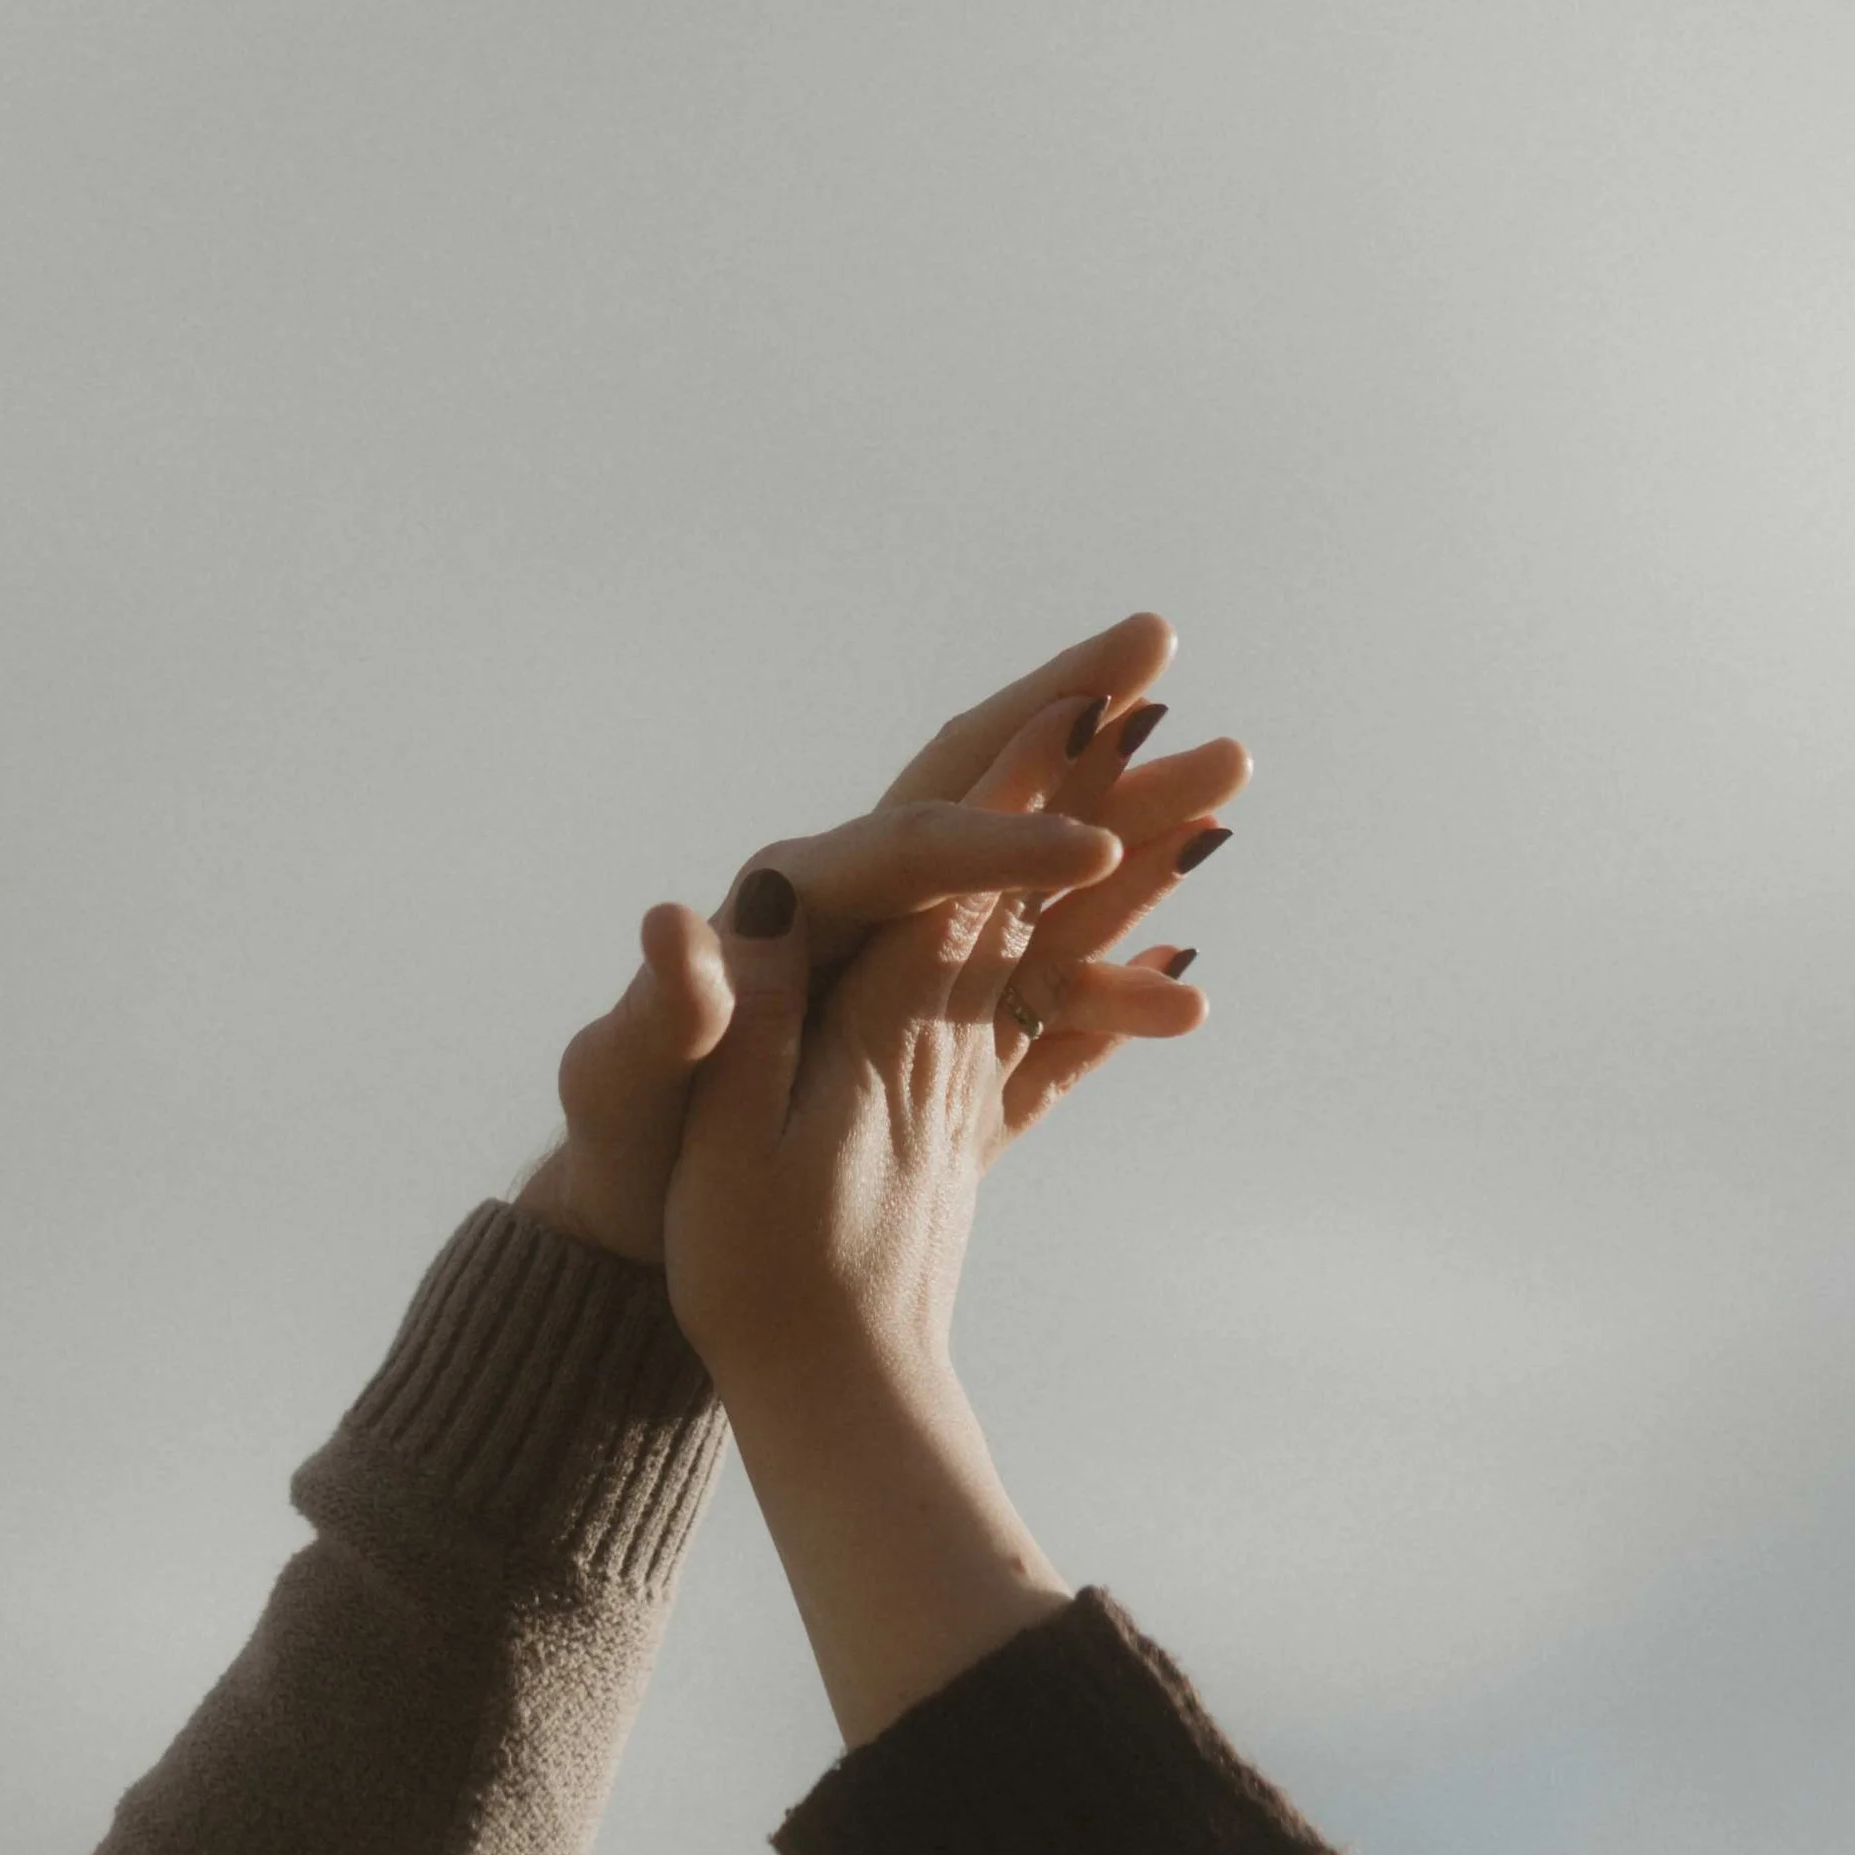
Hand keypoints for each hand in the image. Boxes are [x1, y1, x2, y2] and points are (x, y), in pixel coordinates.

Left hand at [514, 612, 1244, 1265]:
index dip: (998, 841)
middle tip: (1157, 636)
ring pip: (1038, 881)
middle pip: (981, 790)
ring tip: (1228, 775)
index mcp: (798, 897)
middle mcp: (865, 905)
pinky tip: (1187, 983)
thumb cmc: (626, 1138)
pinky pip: (1044, 989)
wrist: (642, 1218)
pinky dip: (1116, 980)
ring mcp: (913, 962)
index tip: (1088, 851)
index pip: (912, 843)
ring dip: (1130, 827)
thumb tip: (676, 925)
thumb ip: (668, 1014)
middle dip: (1068, 713)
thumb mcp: (625, 1080)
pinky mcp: (942, 1033)